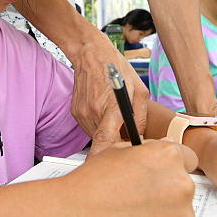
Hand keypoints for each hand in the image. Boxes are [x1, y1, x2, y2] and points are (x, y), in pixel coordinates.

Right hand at [66, 140, 197, 216]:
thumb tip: (166, 146)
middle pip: (184, 189)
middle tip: (139, 203)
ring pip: (182, 216)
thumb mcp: (116, 150)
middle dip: (167, 195)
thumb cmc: (90, 184)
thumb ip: (148, 148)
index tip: (158, 181)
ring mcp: (184, 216)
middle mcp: (183, 184)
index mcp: (170, 156)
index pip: (187, 160)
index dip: (169, 170)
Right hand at [70, 36, 149, 154]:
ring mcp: (83, 113)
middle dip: (116, 142)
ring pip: (96, 136)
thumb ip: (141, 116)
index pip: (107, 139)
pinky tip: (104, 112)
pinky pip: (90, 128)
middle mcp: (94, 111)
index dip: (110, 155)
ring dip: (106, 133)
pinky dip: (98, 126)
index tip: (118, 162)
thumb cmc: (116, 68)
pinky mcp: (76, 112)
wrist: (90, 53)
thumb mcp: (139, 89)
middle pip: (105, 140)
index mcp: (112, 106)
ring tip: (114, 120)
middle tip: (126, 136)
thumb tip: (140, 136)